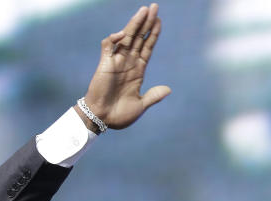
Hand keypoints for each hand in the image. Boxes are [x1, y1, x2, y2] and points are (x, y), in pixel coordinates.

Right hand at [79, 3, 170, 130]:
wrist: (102, 119)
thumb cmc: (120, 115)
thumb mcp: (140, 105)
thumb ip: (153, 96)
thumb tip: (168, 89)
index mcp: (138, 71)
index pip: (147, 47)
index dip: (153, 34)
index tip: (159, 21)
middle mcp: (128, 62)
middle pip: (139, 37)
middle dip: (146, 22)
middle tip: (154, 7)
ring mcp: (117, 61)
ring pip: (126, 37)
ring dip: (134, 24)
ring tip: (144, 10)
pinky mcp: (105, 63)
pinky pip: (108, 45)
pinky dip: (114, 38)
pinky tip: (122, 34)